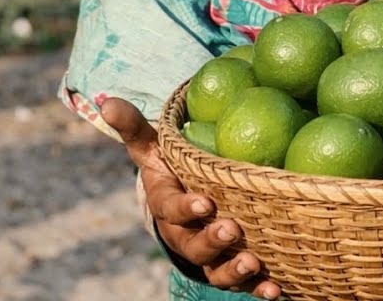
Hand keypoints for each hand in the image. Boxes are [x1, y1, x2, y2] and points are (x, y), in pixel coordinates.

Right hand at [101, 97, 281, 298]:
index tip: (203, 202)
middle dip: (211, 240)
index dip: (185, 208)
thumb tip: (106, 101)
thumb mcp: (152, 146)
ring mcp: (206, 255)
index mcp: (167, 204)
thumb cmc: (171, 167)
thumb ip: (134, 126)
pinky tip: (275, 291)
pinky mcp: (227, 268)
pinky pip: (241, 284)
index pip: (170, 208)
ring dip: (233, 270)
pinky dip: (257, 289)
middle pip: (192, 244)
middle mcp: (184, 234)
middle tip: (232, 229)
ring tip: (252, 263)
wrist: (186, 202)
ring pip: (215, 270)